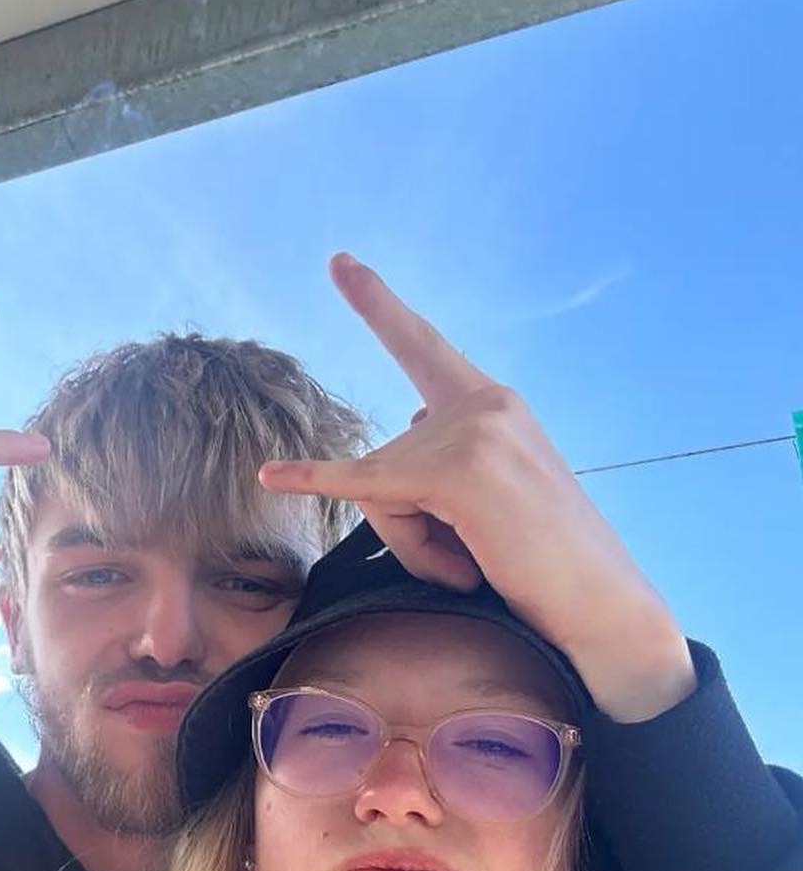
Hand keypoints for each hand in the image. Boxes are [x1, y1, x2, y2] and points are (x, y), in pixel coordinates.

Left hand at [260, 255, 694, 719]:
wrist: (599, 607)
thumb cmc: (540, 566)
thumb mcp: (482, 504)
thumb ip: (432, 471)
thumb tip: (380, 470)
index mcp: (493, 404)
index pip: (422, 346)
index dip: (376, 304)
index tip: (340, 263)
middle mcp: (486, 402)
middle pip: (385, 460)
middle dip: (408, 526)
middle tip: (476, 559)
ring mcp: (474, 431)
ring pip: (383, 492)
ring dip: (419, 548)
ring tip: (480, 566)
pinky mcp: (458, 472)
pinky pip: (368, 487)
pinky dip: (315, 483)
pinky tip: (272, 476)